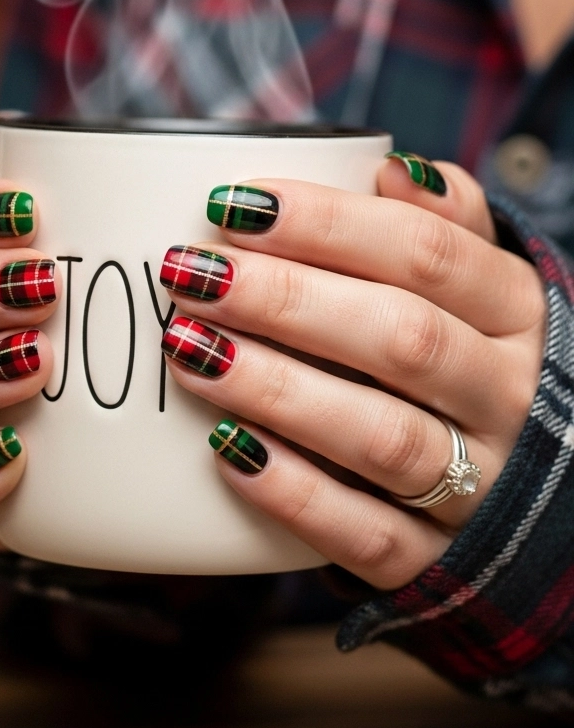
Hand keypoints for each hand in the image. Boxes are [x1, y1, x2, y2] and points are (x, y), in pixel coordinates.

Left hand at [160, 156, 546, 589]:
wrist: (542, 495)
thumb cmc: (473, 356)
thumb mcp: (483, 285)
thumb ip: (443, 223)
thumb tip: (391, 168)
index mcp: (517, 311)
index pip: (428, 255)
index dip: (327, 225)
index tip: (235, 205)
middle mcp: (508, 396)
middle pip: (401, 339)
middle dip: (287, 301)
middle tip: (192, 274)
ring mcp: (481, 485)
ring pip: (381, 438)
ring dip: (277, 392)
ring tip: (189, 350)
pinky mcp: (437, 559)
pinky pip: (368, 536)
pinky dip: (295, 496)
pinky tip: (226, 451)